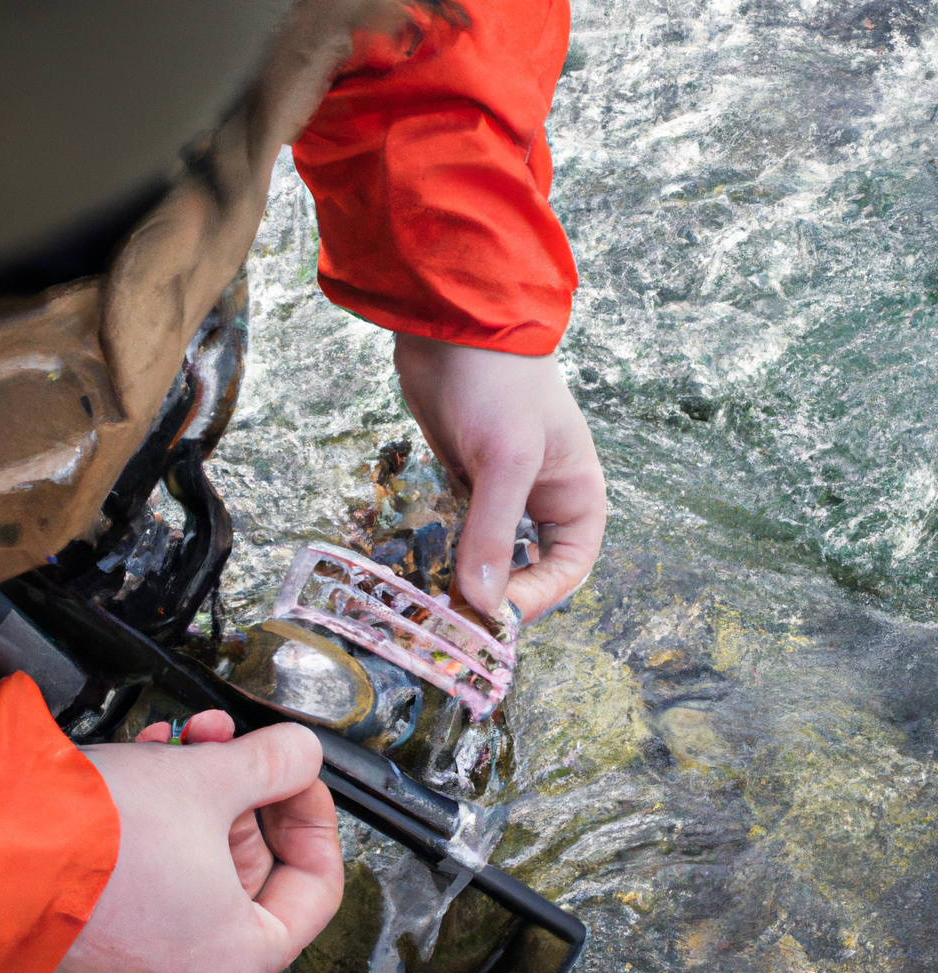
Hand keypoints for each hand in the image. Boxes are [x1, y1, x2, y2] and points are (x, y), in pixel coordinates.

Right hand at [54, 718, 342, 972]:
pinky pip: (166, 848)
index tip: (300, 776)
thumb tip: (304, 754)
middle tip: (242, 743)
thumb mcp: (213, 779)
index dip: (315, 818)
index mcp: (234, 951)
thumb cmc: (98, 835)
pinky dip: (170, 798)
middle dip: (251, 785)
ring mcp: (150, 932)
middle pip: (259, 858)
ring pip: (209, 843)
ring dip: (209, 779)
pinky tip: (159, 752)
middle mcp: (192, 955)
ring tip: (197, 734)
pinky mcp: (114, 906)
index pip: (315, 889)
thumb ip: (280, 762)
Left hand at [394, 334, 605, 622]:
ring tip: (440, 600)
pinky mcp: (465, 482)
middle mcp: (543, 500)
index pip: (569, 567)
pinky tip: (426, 567)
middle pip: (530, 568)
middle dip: (500, 594)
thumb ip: (494, 532)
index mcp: (576, 496)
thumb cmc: (500, 386)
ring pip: (493, 553)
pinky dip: (448, 552)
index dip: (538, 597)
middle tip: (460, 616)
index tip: (495, 615)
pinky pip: (461, 531)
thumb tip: (483, 603)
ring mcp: (502, 492)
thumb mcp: (506, 461)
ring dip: (471, 577)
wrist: (452, 326)